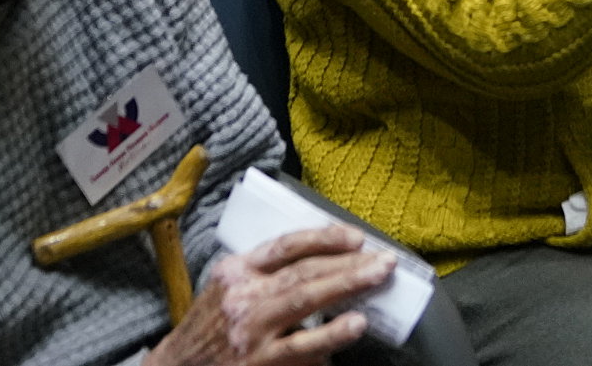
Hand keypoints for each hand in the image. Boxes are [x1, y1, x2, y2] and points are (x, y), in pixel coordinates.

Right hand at [145, 224, 395, 365]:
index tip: (356, 237)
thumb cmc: (207, 330)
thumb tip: (320, 262)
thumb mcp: (225, 290)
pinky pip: (303, 346)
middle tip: (384, 260)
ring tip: (377, 279)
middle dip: (348, 263)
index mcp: (236, 270)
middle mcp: (242, 296)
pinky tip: (355, 325)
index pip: (286, 245)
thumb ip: (261, 274)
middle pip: (303, 270)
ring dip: (347, 286)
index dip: (324, 237)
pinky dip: (332, 334)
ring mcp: (251, 331)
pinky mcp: (259, 363)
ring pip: (306, 299)